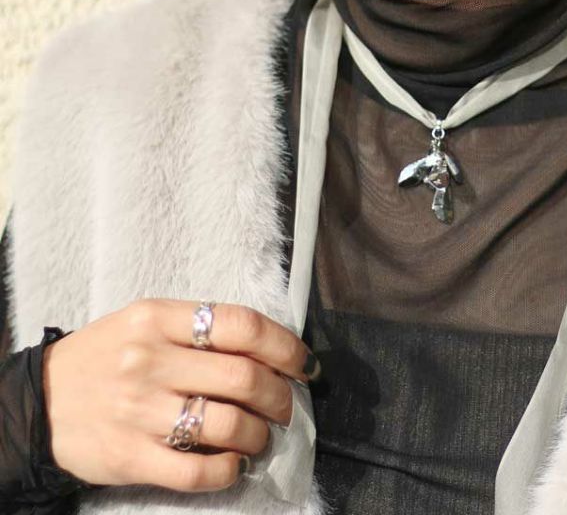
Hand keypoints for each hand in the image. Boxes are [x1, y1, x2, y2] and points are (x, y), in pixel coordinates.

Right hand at [41, 298, 320, 491]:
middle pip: (243, 377)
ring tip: (260, 436)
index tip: (303, 362)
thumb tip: (268, 349)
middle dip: (280, 395)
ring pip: (227, 425)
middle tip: (284, 405)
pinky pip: (196, 471)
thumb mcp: (147, 321)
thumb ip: (201, 329)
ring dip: (259, 435)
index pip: (241, 325)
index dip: (284, 345)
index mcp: (158, 318)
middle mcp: (150, 360)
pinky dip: (229, 471)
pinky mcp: (128, 456)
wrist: (39, 400)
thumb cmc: (107, 355)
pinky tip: (235, 464)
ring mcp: (139, 410)